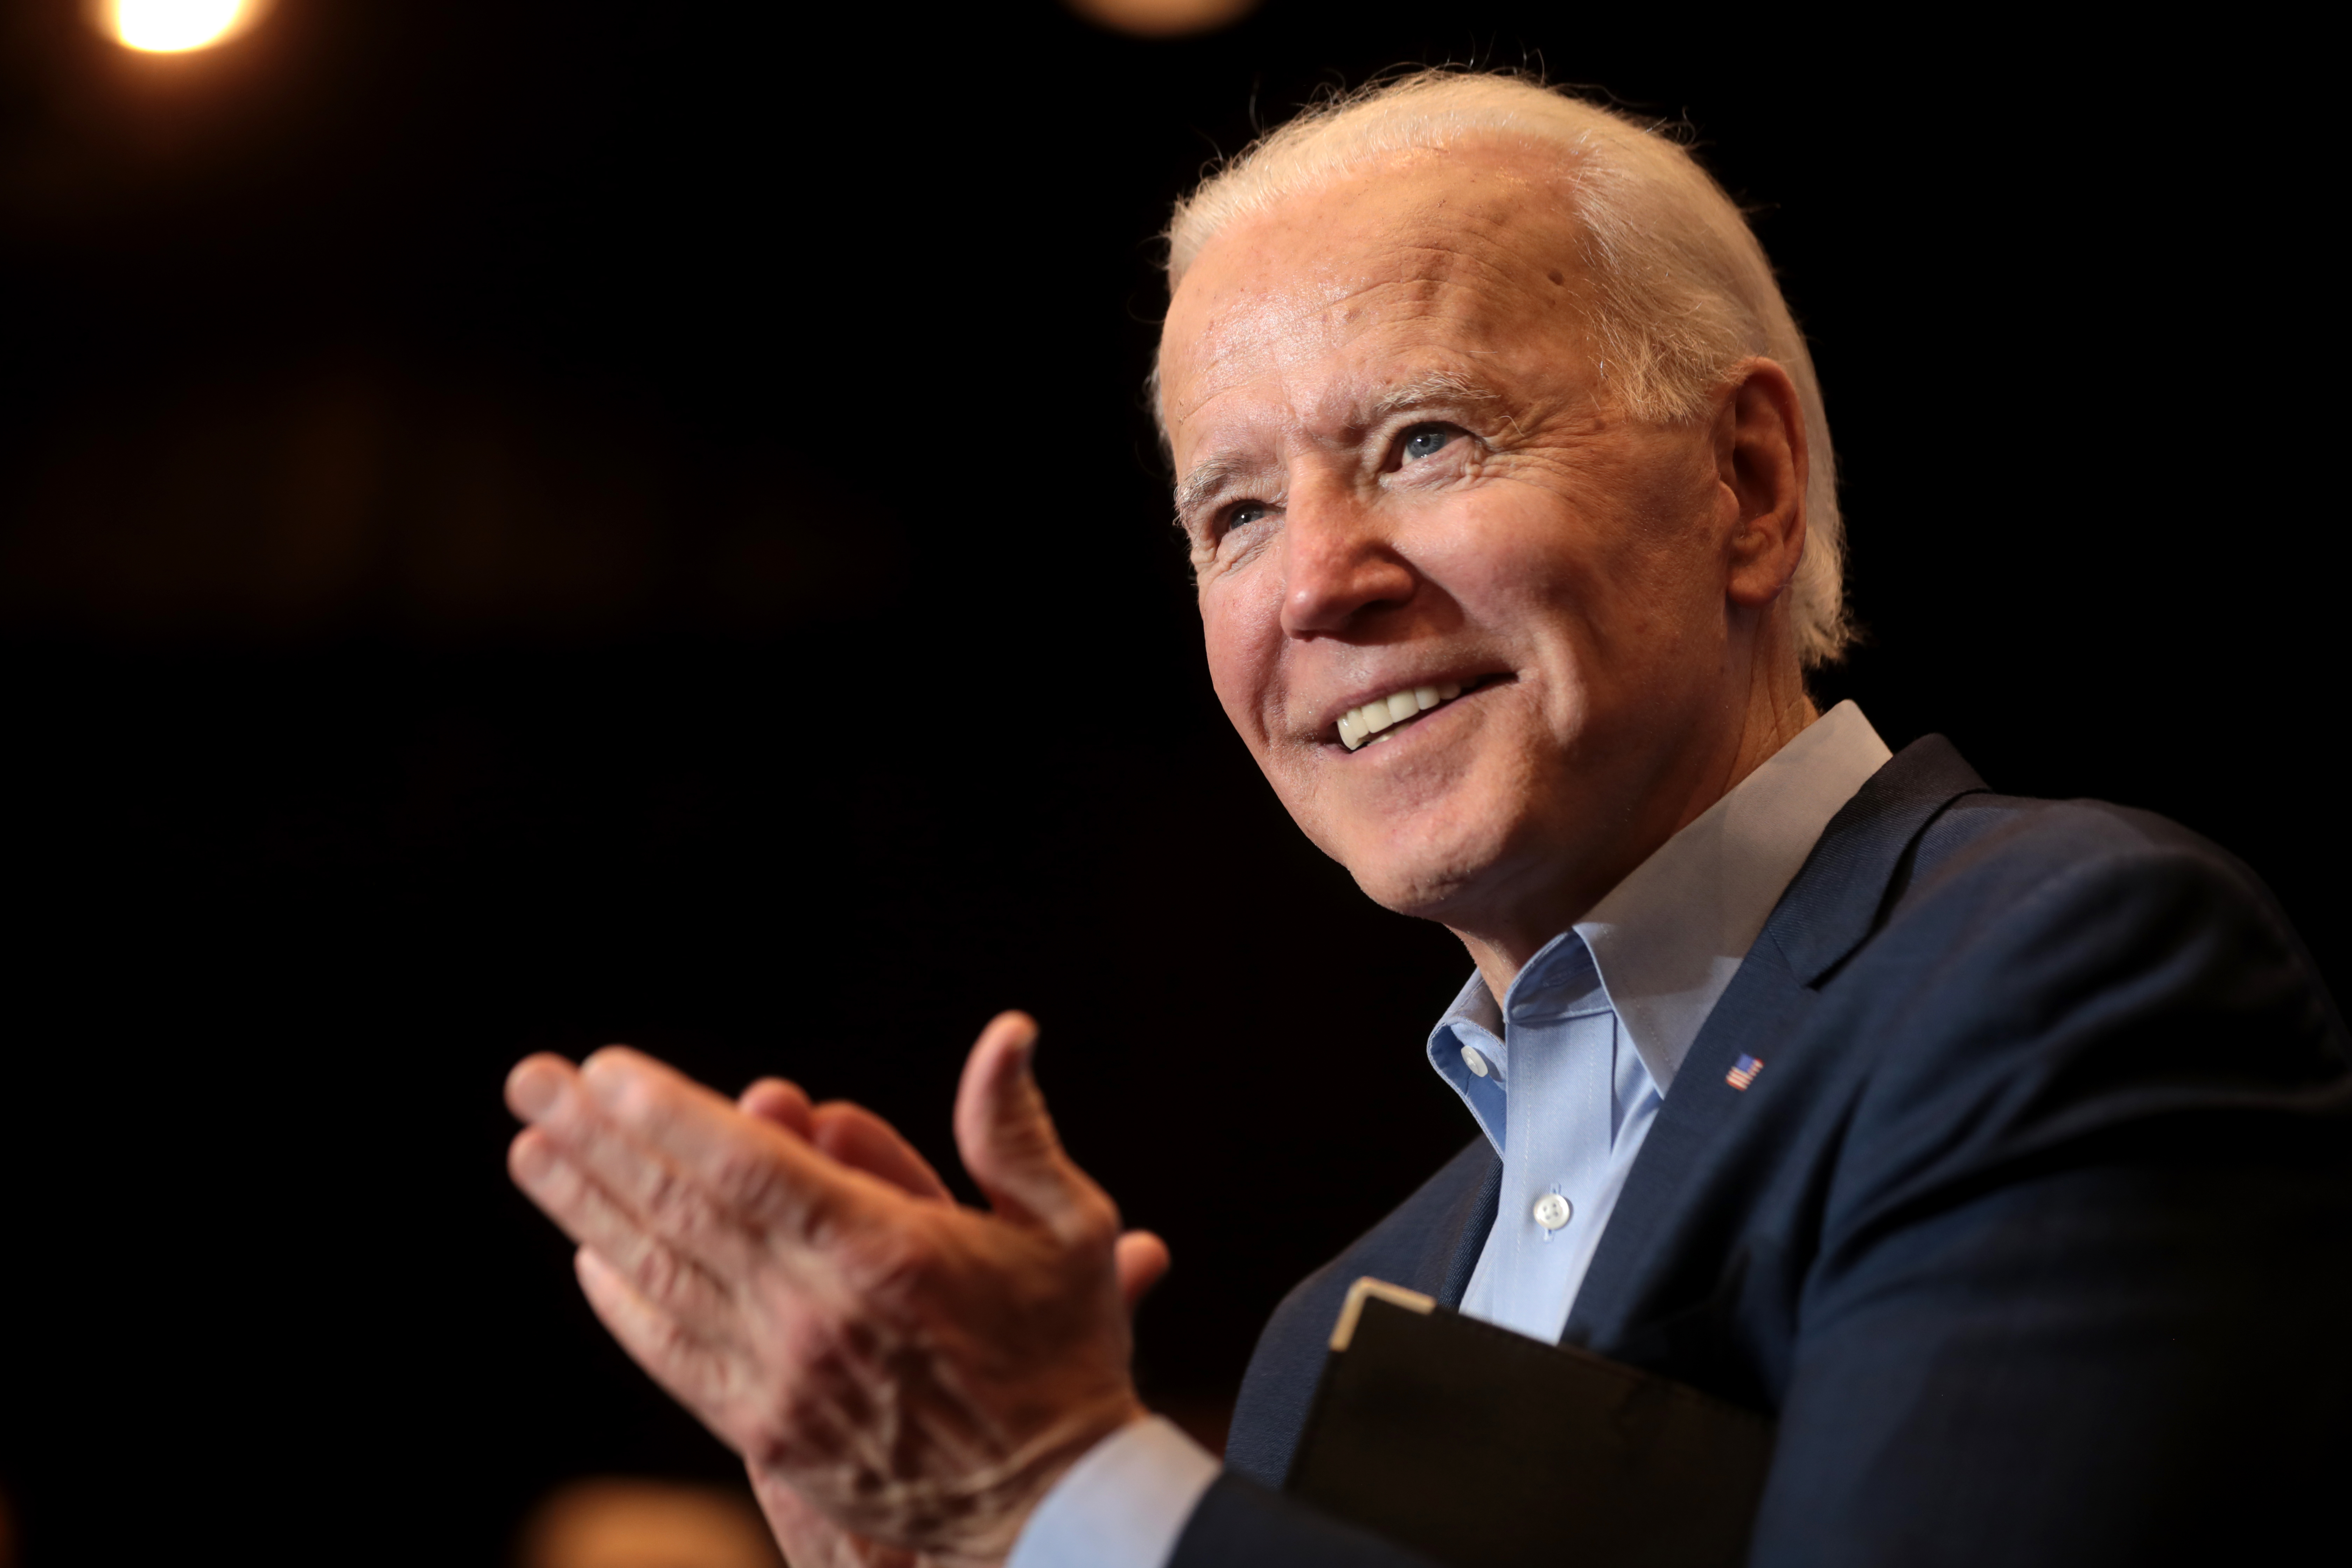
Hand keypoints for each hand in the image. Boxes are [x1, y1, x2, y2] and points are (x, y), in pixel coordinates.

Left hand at [504, 1012, 1170, 1564]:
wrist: (1051, 1504)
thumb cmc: (1065, 1351)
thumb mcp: (1070, 1229)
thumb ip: (1015, 1132)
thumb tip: (1009, 1031)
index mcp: (883, 1251)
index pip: (744, 1165)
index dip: (666, 1113)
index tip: (603, 1070)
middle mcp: (815, 1312)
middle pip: (679, 1208)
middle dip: (596, 1140)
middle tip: (531, 1084)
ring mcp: (782, 1378)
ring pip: (660, 1276)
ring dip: (587, 1209)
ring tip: (532, 1153)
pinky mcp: (767, 1431)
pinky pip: (674, 1355)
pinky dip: (624, 1304)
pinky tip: (589, 1259)